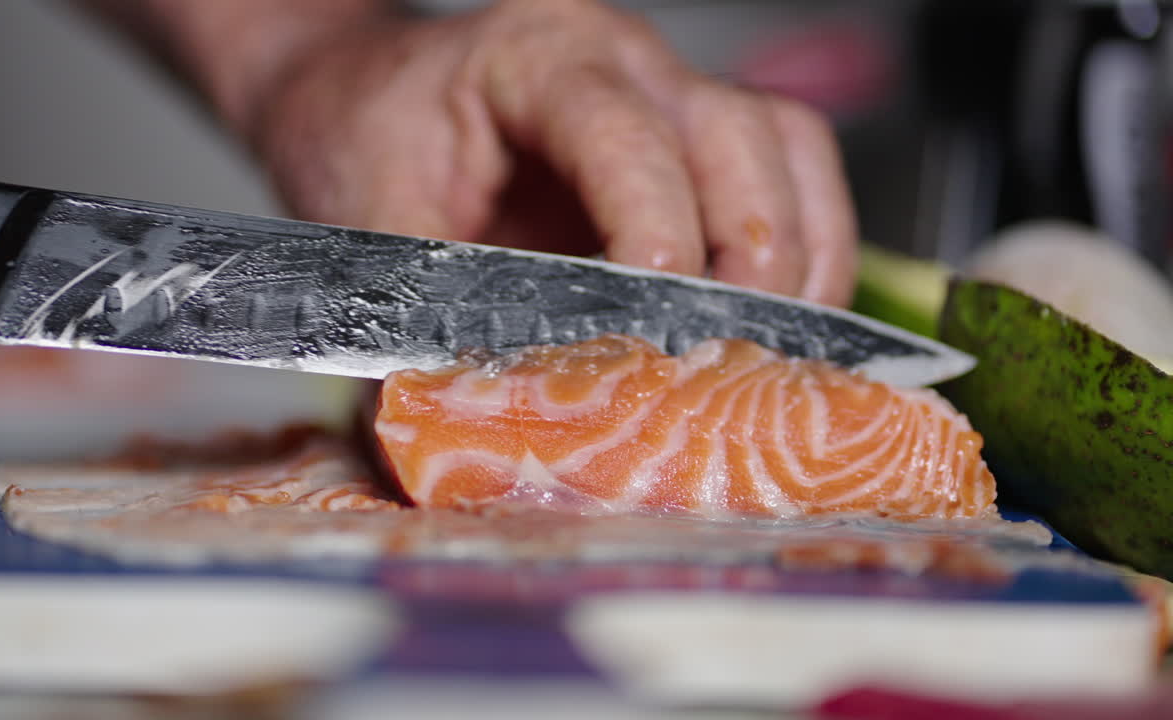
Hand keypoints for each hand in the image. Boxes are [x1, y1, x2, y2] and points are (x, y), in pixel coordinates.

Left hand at [249, 0, 857, 304]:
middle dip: (754, 252)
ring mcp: (669, 88)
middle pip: (737, 135)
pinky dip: (808, 243)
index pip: (622, 134)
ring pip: (786, 146)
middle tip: (735, 351)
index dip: (656, 226)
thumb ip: (417, 309)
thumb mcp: (371, 216)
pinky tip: (785, 315)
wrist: (367, 91)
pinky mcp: (693, 134)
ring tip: (781, 345)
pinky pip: (788, 168)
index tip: (659, 314)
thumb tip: (450, 423)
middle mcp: (622, 59)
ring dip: (802, 250)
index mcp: (538, 57)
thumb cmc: (368, 135)